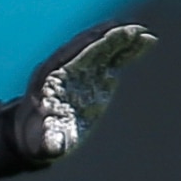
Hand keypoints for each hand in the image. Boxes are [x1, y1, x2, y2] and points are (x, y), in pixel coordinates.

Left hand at [15, 23, 155, 160]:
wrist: (33, 133)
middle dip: (111, 37)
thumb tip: (53, 148)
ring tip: (146, 35)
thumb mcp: (41, 143)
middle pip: (89, 44)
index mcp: (50, 78)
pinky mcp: (92, 74)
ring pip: (102, 47)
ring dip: (122, 39)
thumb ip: (49, 143)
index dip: (91, 45)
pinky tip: (147, 43)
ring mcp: (79, 68)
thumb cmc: (36, 139)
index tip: (109, 37)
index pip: (72, 55)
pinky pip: (112, 57)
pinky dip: (128, 50)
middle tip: (135, 31)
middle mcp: (65, 67)